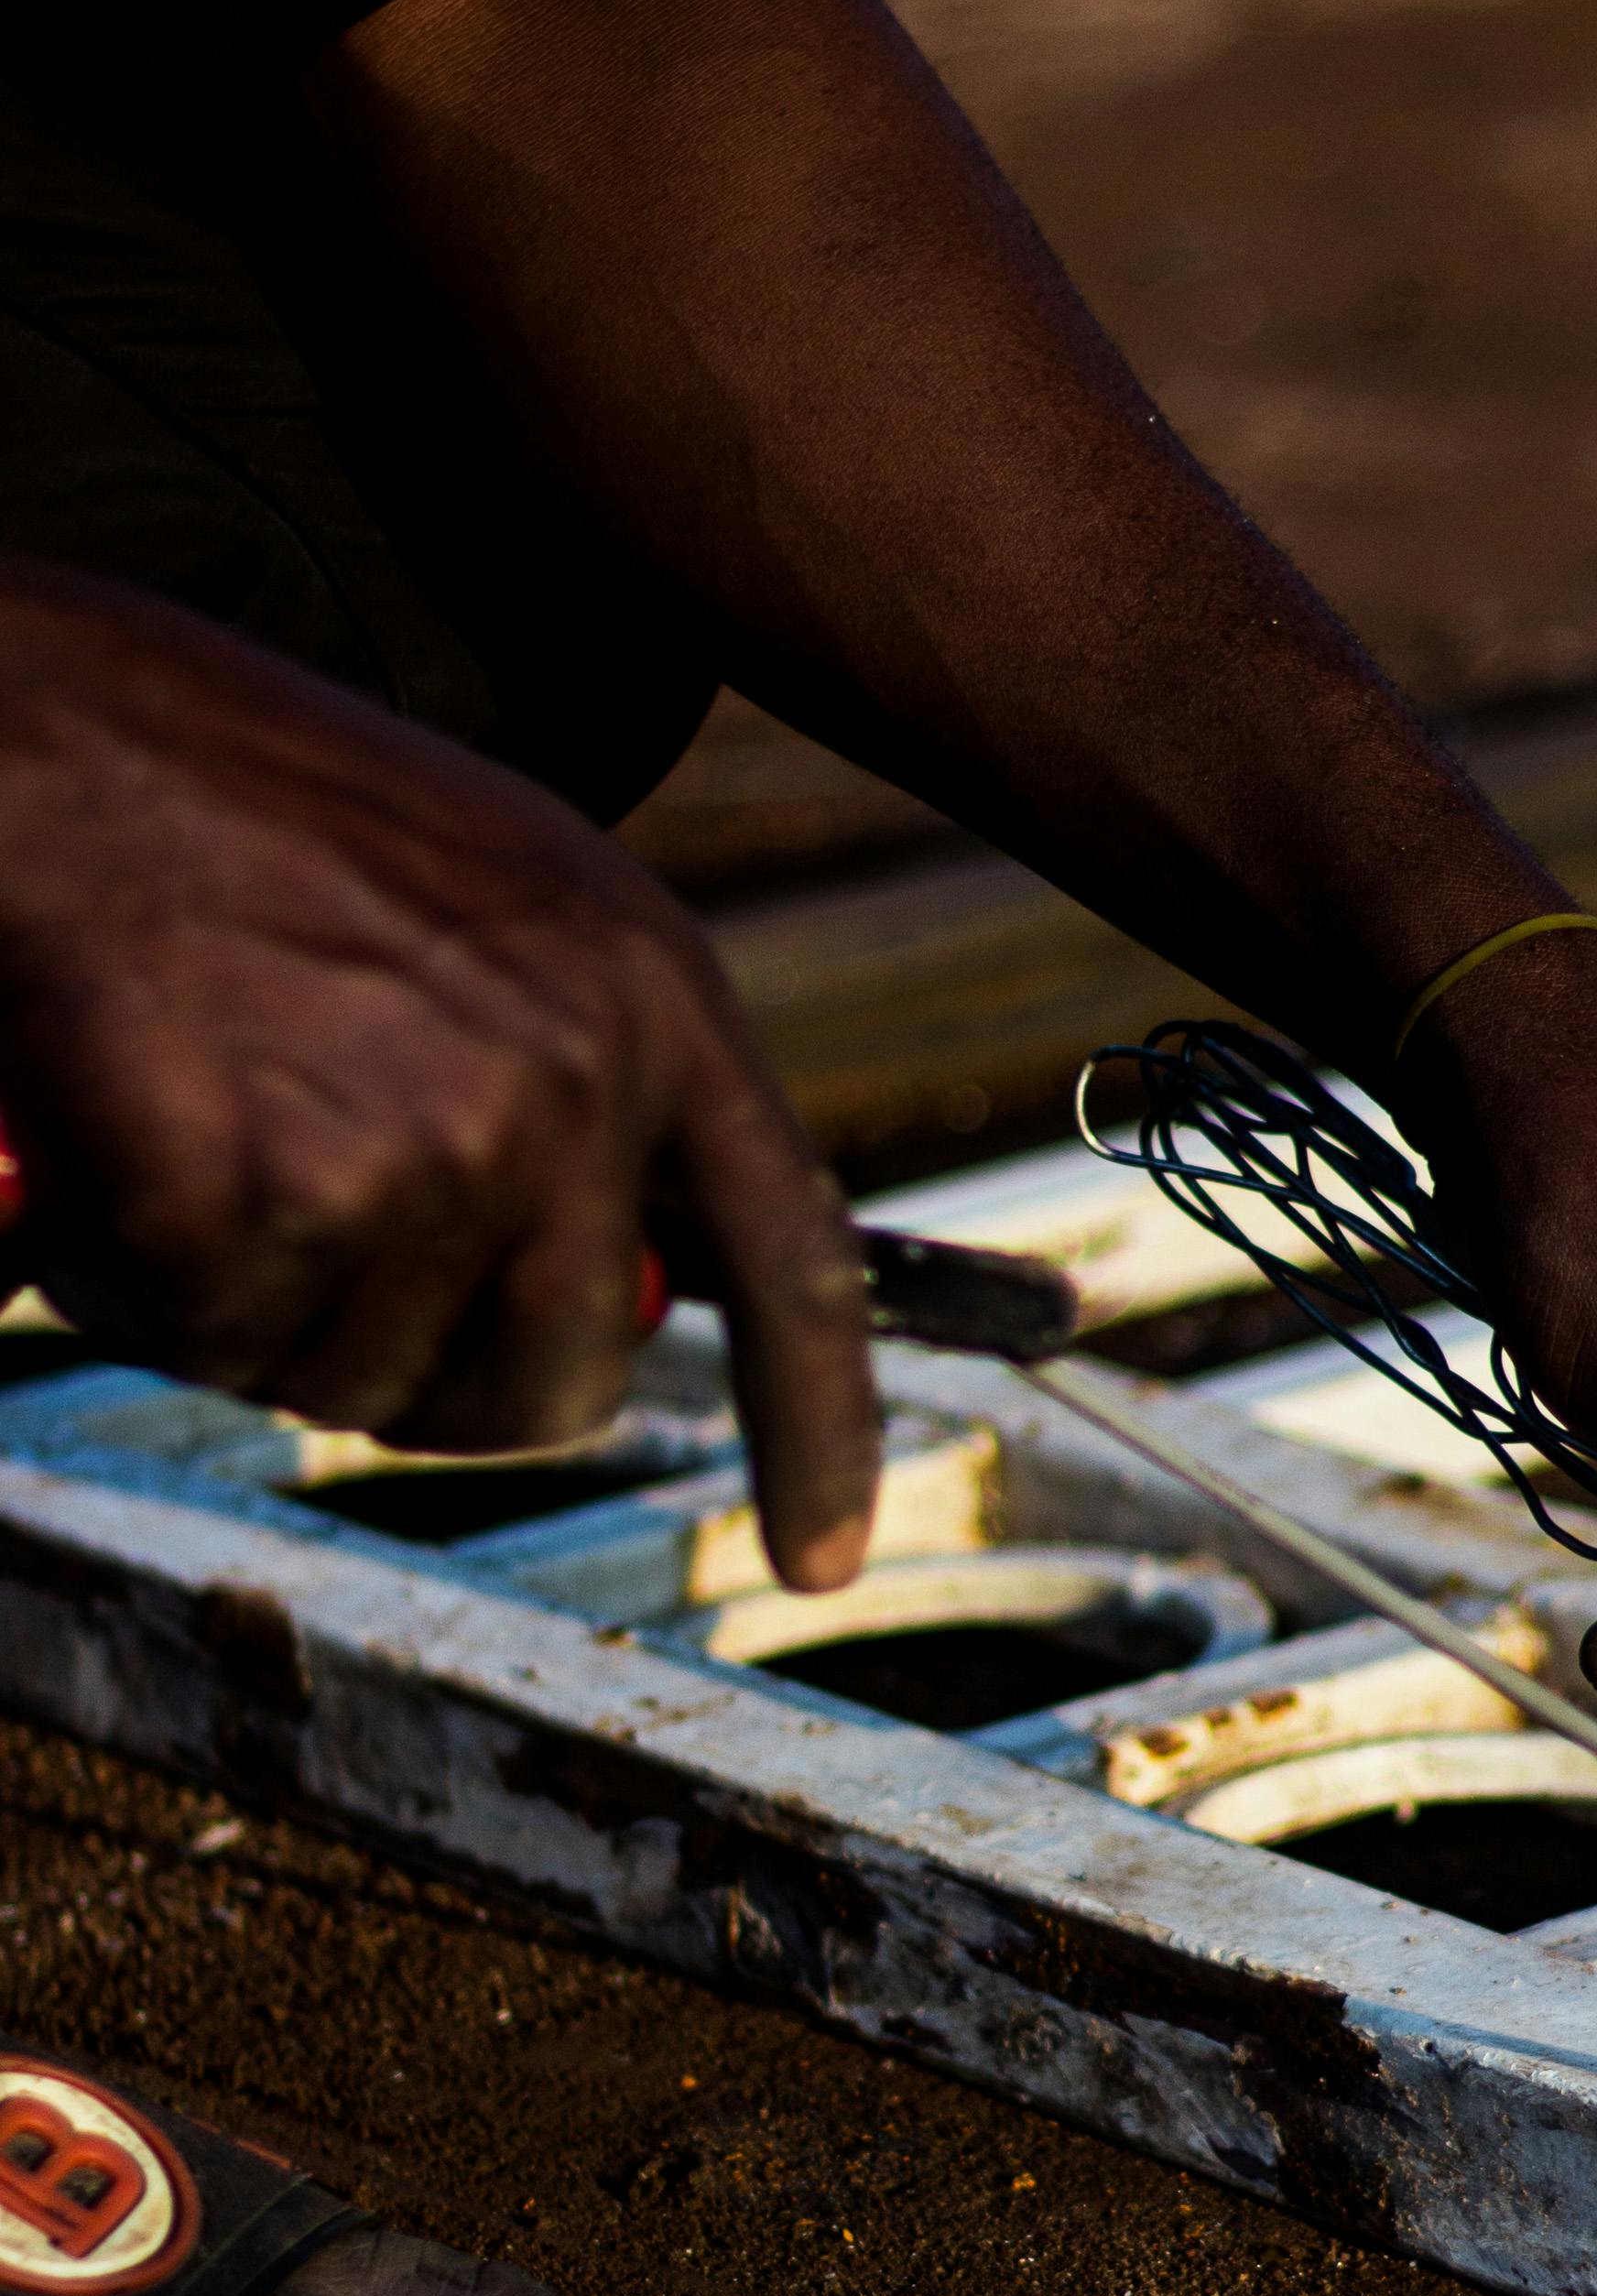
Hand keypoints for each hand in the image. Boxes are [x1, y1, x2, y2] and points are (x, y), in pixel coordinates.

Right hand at [0, 558, 878, 1580]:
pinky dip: (127, 1275)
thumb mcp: (505, 907)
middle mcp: (573, 1083)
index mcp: (656, 998)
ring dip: (248, 1301)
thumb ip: (595, 1085)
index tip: (821, 1561)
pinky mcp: (261, 1195)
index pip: (794, 1264)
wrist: (45, 734)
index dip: (819, 1434)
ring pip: (352, 1377)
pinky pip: (203, 1336)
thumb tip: (625, 1299)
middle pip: (548, 1382)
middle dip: (426, 1366)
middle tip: (304, 1235)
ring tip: (194, 1120)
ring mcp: (425, 1145)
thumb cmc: (250, 814)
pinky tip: (104, 1135)